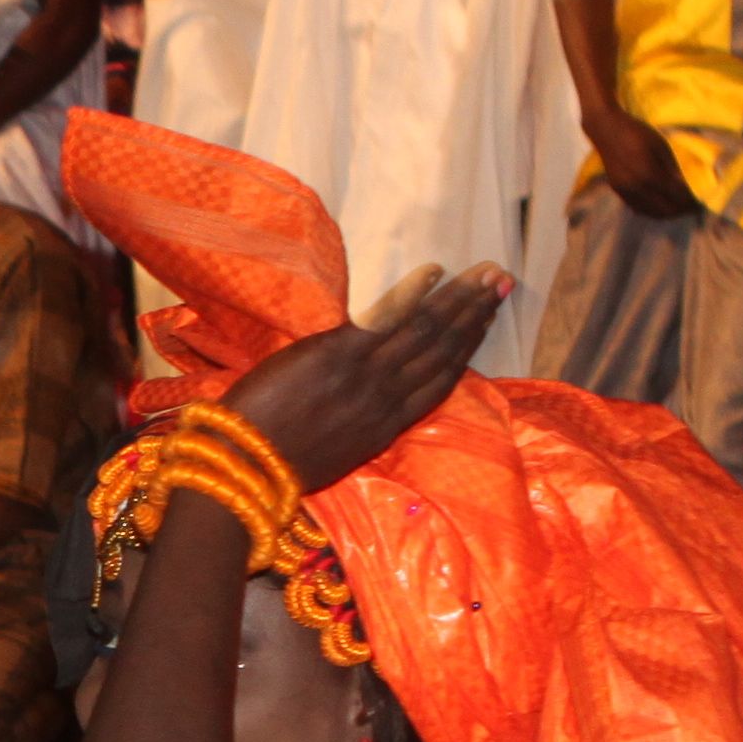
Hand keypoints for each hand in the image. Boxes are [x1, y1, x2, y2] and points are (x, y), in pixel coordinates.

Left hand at [214, 264, 513, 492]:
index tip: (486, 321)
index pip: (440, 382)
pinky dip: (413, 294)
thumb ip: (362, 424)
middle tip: (499, 282)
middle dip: (474, 314)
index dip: (468, 348)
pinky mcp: (335, 356)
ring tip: (483, 273)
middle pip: (442, 350)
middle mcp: (387, 399)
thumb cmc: (277, 466)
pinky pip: (385, 320)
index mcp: (388, 428)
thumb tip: (374, 401)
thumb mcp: (337, 455)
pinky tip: (434, 272)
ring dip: (457, 298)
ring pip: (424, 332)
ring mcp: (364, 376)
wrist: (243, 469)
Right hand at [585, 104, 700, 220]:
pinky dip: (651, 211)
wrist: (607, 130)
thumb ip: (671, 168)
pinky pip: (637, 208)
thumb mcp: (661, 146)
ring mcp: (625, 191)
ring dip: (666, 214)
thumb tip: (685, 187)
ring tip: (678, 209)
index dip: (689, 202)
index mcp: (650, 174)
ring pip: (650, 212)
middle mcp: (637, 187)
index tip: (700, 205)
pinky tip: (660, 207)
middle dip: (680, 211)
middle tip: (691, 209)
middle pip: (664, 208)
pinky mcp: (618, 191)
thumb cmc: (638, 133)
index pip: (675, 196)